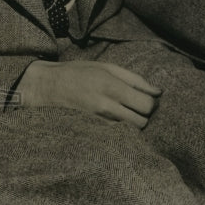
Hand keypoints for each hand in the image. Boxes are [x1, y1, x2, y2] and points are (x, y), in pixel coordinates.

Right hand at [15, 60, 161, 127]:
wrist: (45, 87)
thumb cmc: (78, 73)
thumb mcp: (107, 67)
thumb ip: (135, 80)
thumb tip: (159, 91)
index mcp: (113, 87)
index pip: (147, 105)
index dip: (152, 103)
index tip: (146, 99)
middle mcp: (107, 107)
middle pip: (142, 122)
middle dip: (143, 115)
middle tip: (135, 107)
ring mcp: (98, 122)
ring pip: (129, 132)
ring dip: (131, 124)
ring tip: (122, 113)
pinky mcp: (91, 132)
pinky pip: (115, 136)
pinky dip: (118, 131)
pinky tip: (112, 121)